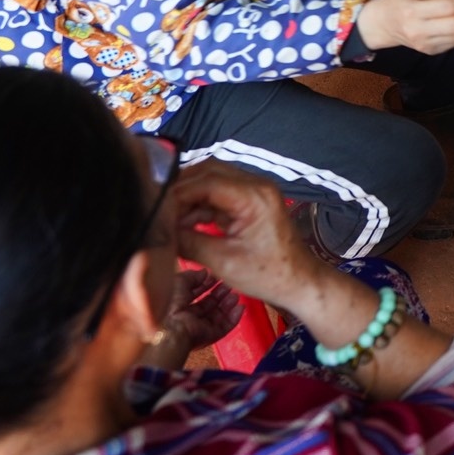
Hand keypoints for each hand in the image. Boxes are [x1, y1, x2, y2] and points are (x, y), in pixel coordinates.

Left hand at [164, 266, 243, 349]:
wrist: (171, 328)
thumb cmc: (168, 305)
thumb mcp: (178, 282)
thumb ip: (192, 276)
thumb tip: (204, 272)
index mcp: (176, 305)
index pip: (194, 294)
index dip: (205, 285)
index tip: (214, 277)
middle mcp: (187, 318)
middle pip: (207, 305)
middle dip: (218, 293)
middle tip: (228, 284)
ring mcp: (199, 327)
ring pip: (217, 315)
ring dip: (227, 304)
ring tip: (235, 294)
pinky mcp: (208, 336)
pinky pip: (224, 327)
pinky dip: (233, 318)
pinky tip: (240, 307)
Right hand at [168, 162, 327, 310]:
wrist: (299, 282)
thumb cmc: (268, 274)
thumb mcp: (223, 262)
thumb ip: (188, 242)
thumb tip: (156, 232)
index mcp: (254, 196)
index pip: (207, 181)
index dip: (177, 193)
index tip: (154, 208)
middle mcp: (255, 185)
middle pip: (208, 172)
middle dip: (180, 189)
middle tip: (155, 209)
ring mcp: (253, 192)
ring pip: (211, 181)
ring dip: (188, 197)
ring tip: (166, 219)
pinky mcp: (248, 202)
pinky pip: (218, 194)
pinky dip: (198, 205)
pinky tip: (181, 223)